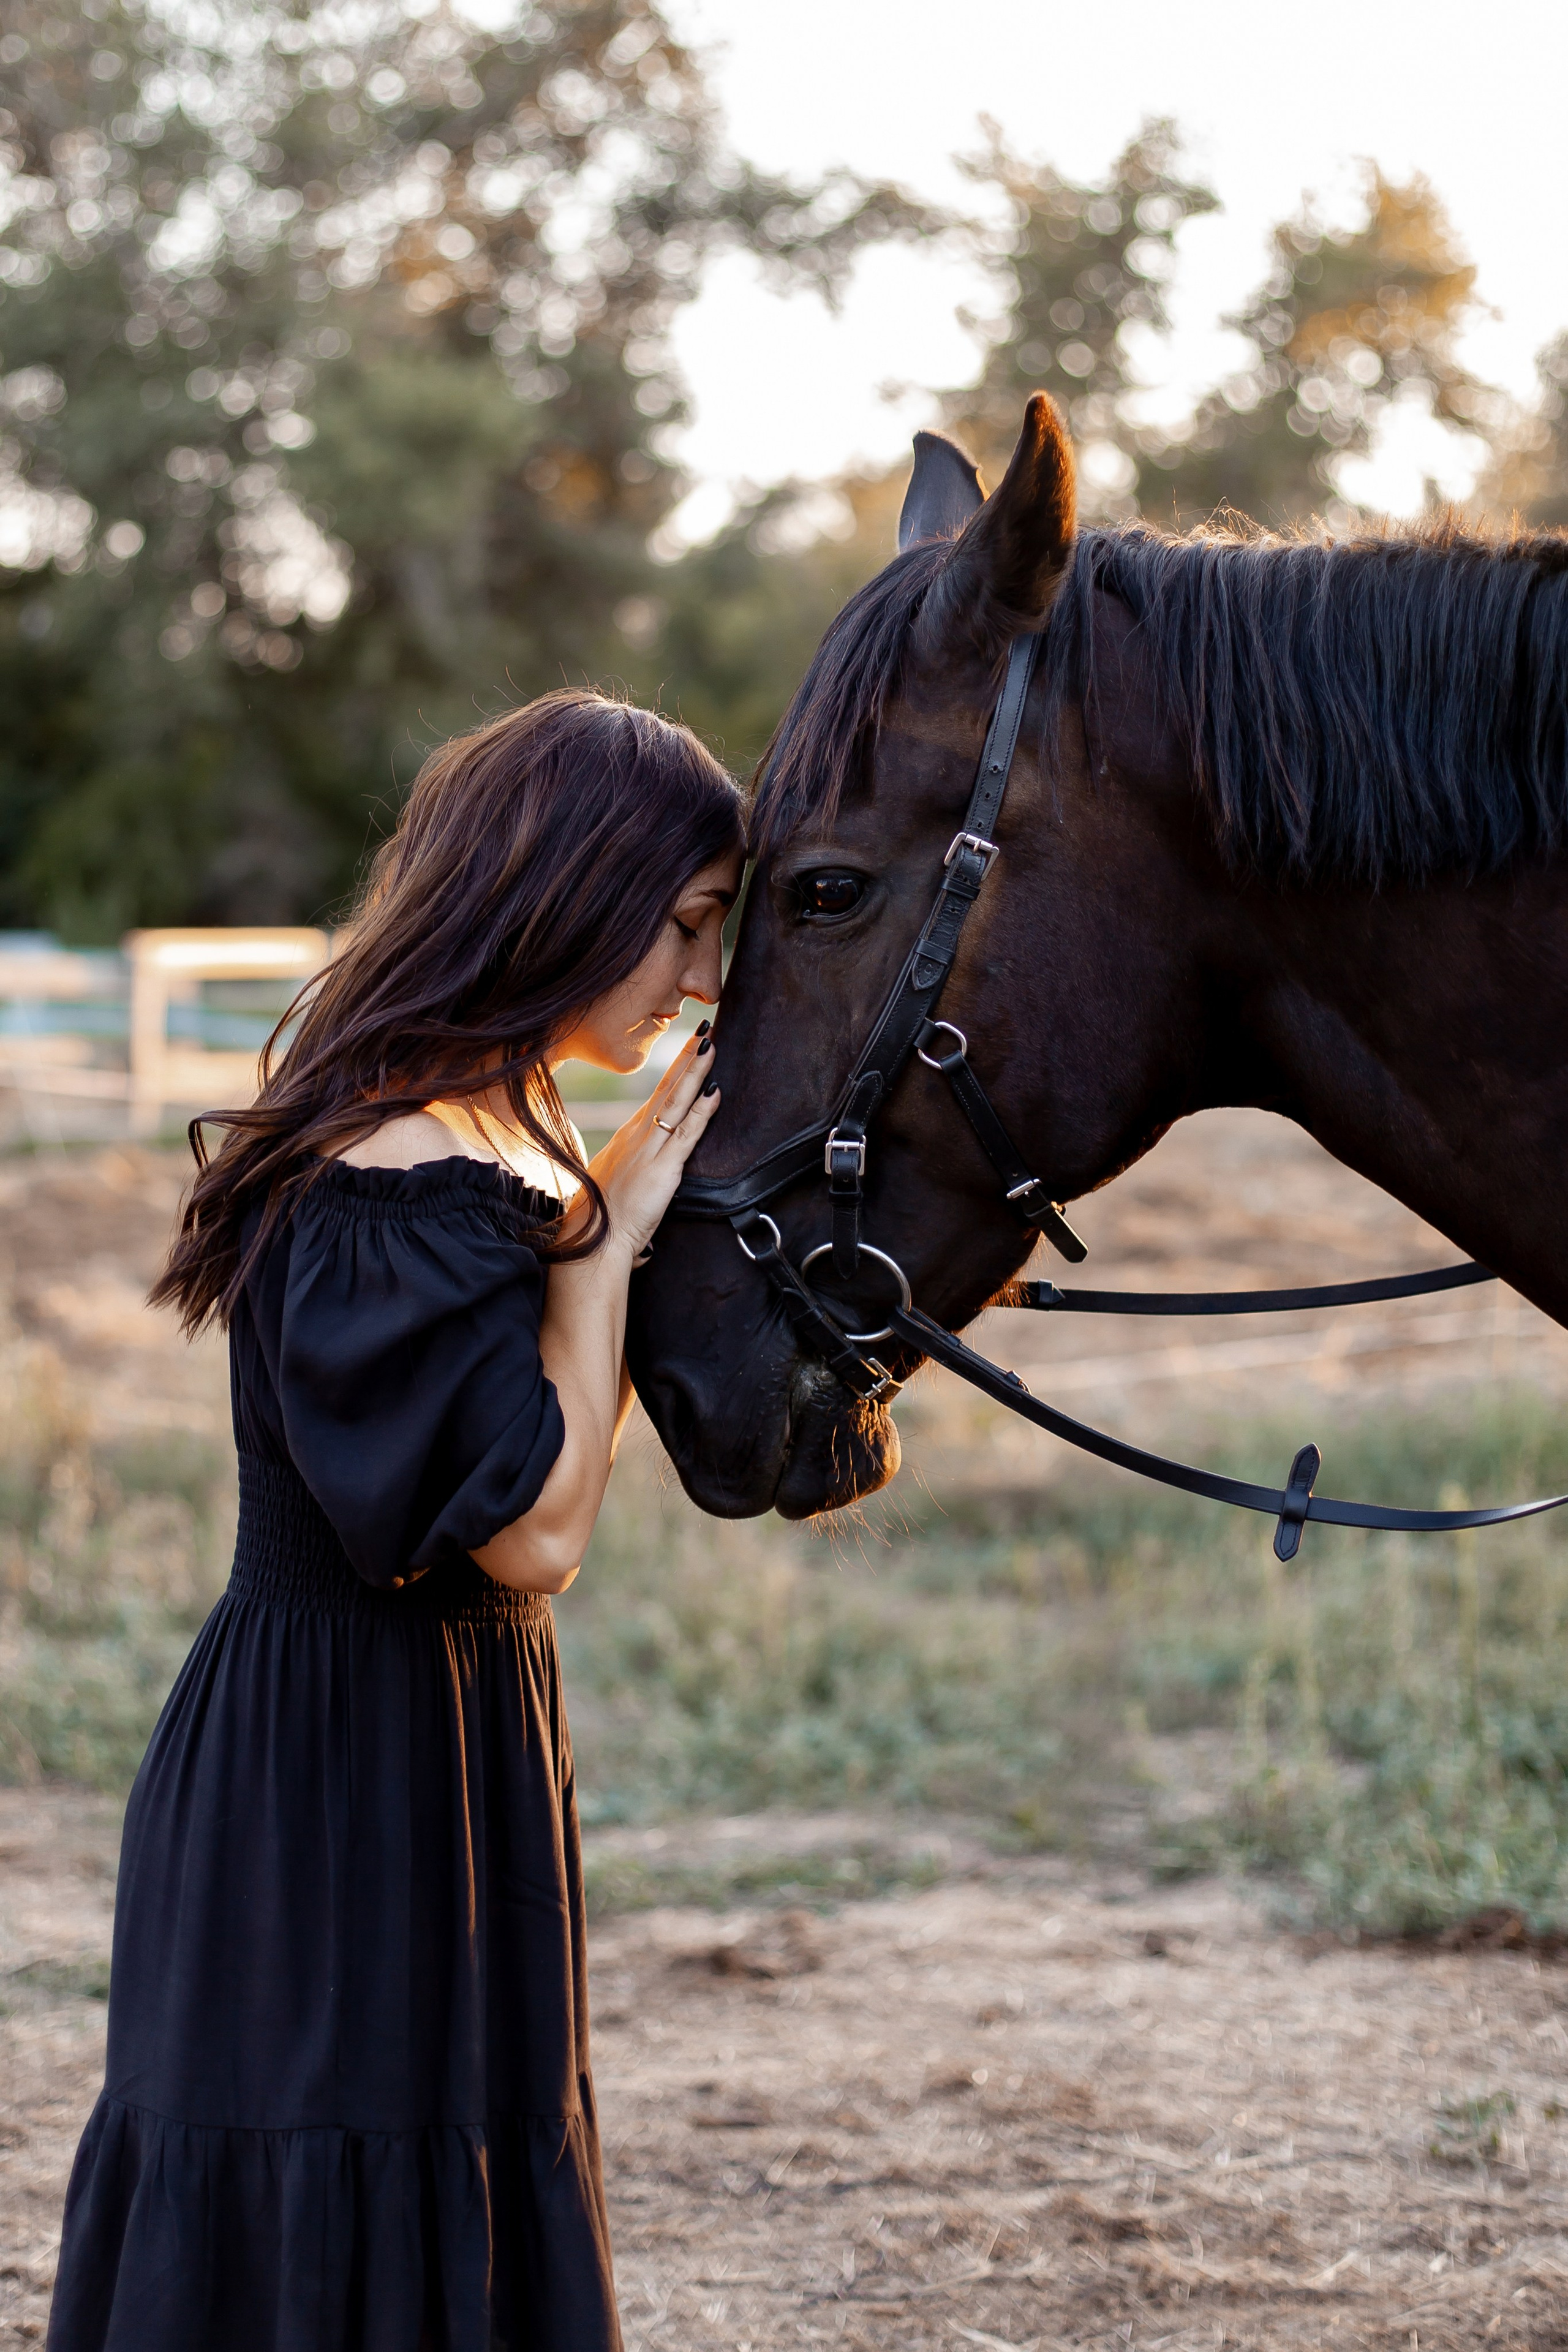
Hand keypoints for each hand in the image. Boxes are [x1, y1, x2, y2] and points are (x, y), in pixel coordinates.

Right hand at [578, 1031, 718, 1262]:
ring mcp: (650, 1150)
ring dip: (694, 1072)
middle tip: (704, 1030)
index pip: (657, 1095)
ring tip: (710, 1045)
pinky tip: (714, 1092)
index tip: (690, 1046)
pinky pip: (686, 1134)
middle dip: (686, 1058)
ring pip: (676, 1102)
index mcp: (630, 1136)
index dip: (675, 1070)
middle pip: (667, 1089)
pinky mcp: (662, 1169)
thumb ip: (631, 1162)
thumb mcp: (615, 1177)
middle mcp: (638, 1135)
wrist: (593, 1239)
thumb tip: (640, 1159)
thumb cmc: (603, 1215)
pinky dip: (703, 1112)